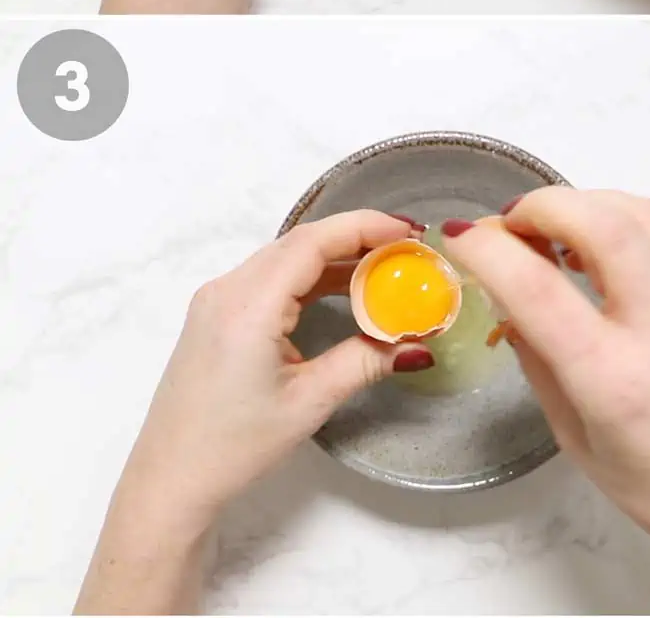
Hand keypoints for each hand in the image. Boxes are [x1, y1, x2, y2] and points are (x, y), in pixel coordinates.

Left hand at [77, 210, 433, 613]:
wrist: (170, 482)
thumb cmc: (235, 446)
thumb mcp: (310, 402)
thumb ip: (365, 361)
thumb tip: (418, 343)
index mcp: (247, 306)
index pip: (312, 242)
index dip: (365, 228)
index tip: (412, 234)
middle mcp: (226, 291)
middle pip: (299, 243)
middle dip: (357, 239)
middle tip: (409, 253)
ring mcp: (216, 302)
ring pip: (285, 260)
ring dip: (336, 258)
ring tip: (387, 271)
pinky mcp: (215, 318)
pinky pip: (270, 280)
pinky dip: (312, 278)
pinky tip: (344, 293)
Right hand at [441, 190, 649, 614]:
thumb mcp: (580, 444)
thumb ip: (541, 367)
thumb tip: (509, 306)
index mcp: (617, 381)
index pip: (538, 289)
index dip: (487, 252)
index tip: (459, 239)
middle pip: (603, 222)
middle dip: (542, 206)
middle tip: (505, 225)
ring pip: (644, 214)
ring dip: (586, 203)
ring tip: (548, 229)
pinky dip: (623, 221)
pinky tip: (595, 246)